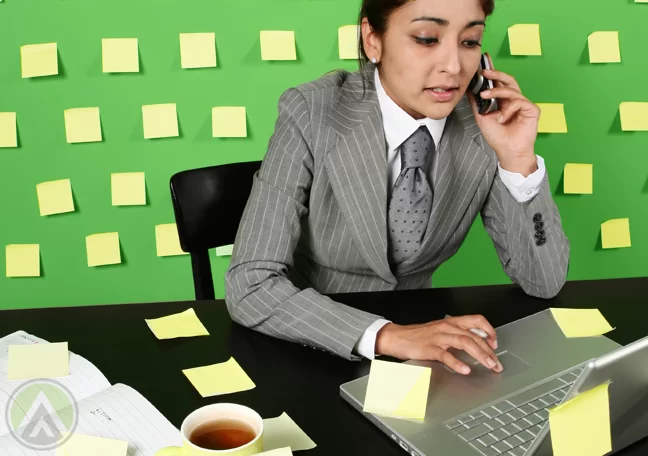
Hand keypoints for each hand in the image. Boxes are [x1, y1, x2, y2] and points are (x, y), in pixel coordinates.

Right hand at [375, 315, 502, 374]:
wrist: (398, 337)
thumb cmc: (419, 335)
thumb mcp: (441, 330)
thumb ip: (457, 333)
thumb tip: (476, 341)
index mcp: (451, 322)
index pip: (477, 320)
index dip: (489, 331)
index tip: (495, 343)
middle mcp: (447, 327)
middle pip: (474, 336)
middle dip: (489, 351)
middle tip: (496, 363)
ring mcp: (439, 337)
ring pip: (465, 342)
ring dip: (480, 355)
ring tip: (488, 365)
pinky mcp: (430, 348)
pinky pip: (446, 355)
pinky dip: (457, 363)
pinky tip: (465, 370)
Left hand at [468, 53, 539, 173]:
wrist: (507, 151)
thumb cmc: (498, 137)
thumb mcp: (481, 117)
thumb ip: (476, 103)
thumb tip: (468, 89)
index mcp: (503, 101)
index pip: (498, 83)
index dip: (492, 73)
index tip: (483, 62)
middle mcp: (514, 100)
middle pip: (508, 80)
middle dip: (496, 74)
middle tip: (484, 72)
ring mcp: (523, 104)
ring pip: (511, 89)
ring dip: (496, 91)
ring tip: (485, 96)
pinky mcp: (532, 109)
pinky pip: (519, 101)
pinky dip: (509, 108)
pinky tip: (503, 117)